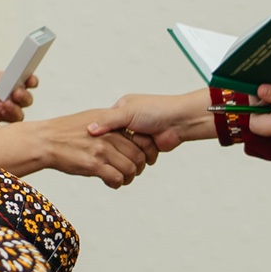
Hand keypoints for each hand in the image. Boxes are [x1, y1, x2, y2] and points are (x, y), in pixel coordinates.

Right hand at [0, 110, 154, 187]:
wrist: (45, 140)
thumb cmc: (65, 130)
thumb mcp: (90, 117)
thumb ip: (109, 122)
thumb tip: (123, 129)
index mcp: (110, 122)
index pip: (140, 138)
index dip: (145, 151)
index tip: (141, 157)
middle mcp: (109, 135)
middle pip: (138, 155)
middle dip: (139, 167)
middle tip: (132, 171)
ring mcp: (102, 150)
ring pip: (130, 168)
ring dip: (129, 177)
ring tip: (122, 178)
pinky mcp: (94, 164)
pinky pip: (116, 178)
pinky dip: (117, 183)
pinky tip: (111, 182)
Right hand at [91, 90, 210, 149]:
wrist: (181, 120)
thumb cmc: (156, 110)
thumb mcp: (128, 112)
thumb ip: (108, 121)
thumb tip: (90, 130)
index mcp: (121, 110)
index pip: (105, 126)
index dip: (102, 137)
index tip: (97, 146)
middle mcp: (128, 123)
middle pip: (114, 142)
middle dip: (116, 149)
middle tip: (109, 156)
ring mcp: (137, 136)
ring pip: (125, 152)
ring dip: (129, 157)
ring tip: (128, 160)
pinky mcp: (147, 148)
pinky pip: (137, 158)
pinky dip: (138, 161)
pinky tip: (138, 161)